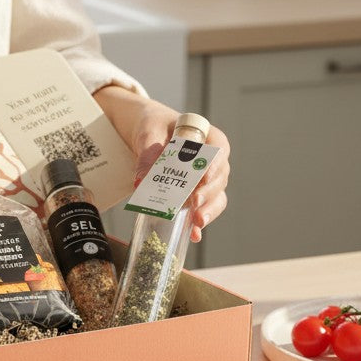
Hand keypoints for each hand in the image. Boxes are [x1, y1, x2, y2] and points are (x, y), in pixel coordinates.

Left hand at [93, 86, 230, 242]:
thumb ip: (148, 154)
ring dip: (208, 210)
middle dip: (209, 193)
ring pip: (216, 196)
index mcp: (208, 137)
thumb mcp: (148, 133)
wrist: (148, 133)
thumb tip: (141, 181)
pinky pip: (203, 208)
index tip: (204, 177)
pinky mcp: (196, 194)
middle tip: (195, 203)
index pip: (219, 150)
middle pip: (219, 177)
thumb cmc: (154, 126)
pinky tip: (193, 234)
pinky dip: (199, 221)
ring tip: (197, 222)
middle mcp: (213, 160)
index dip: (214, 165)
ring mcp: (207, 179)